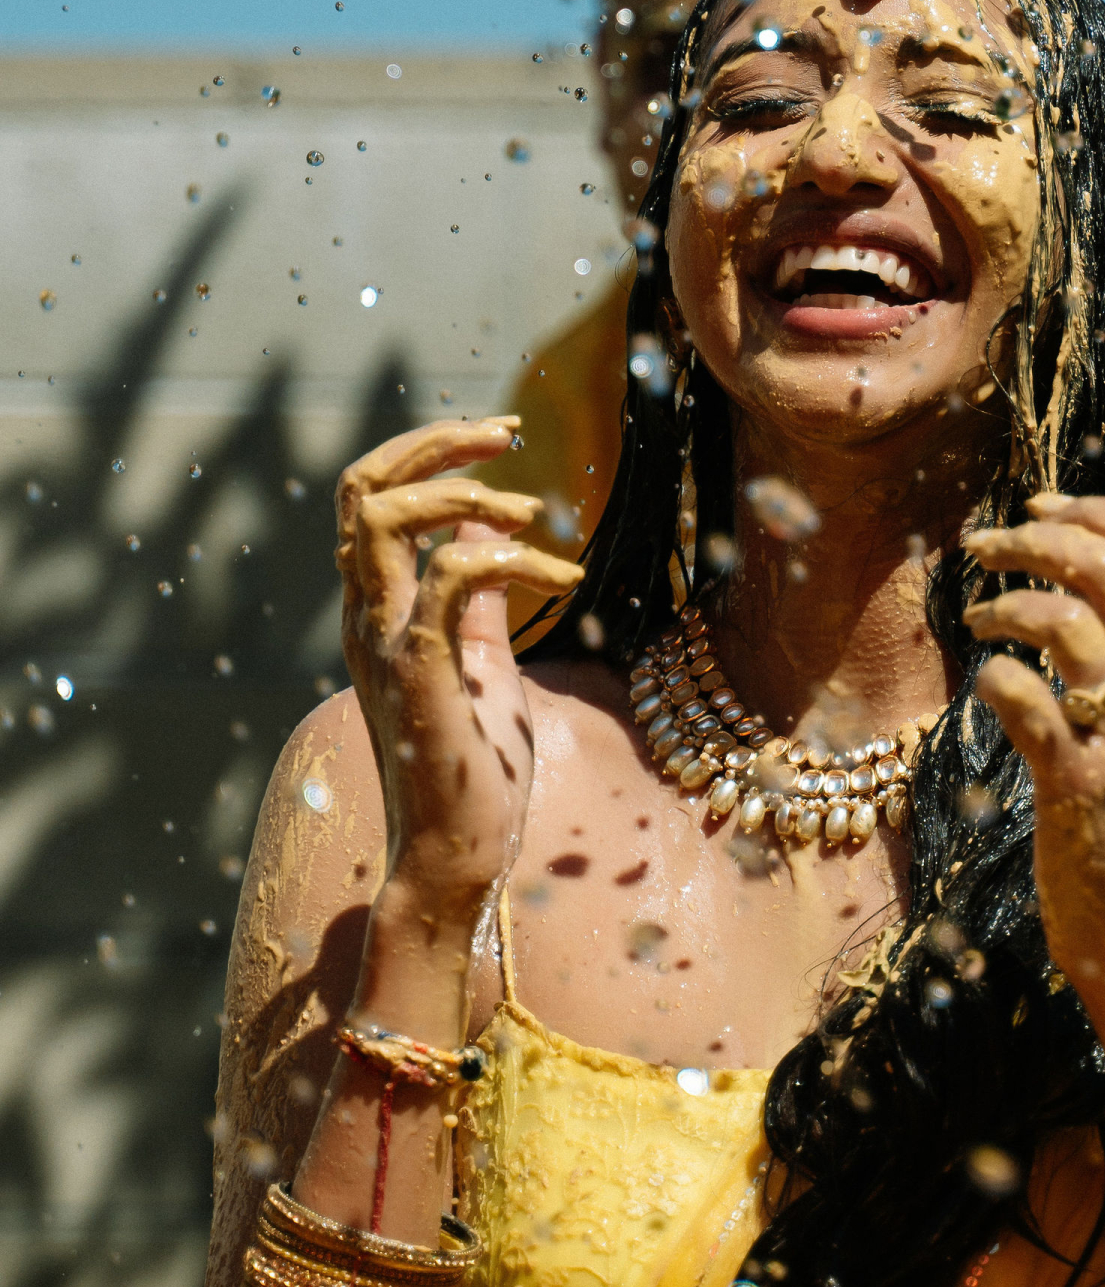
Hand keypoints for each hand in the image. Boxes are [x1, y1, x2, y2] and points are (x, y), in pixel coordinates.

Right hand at [336, 419, 585, 917]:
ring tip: (531, 511)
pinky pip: (446, 581)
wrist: (456, 854)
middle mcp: (365, 616)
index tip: (499, 437)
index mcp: (376, 608)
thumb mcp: (479, 662)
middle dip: (435, 443)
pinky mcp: (420, 673)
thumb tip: (486, 538)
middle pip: (363, 488)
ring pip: (383, 520)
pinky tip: (560, 578)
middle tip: (506, 432)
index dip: (428, 451)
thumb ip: (475, 599)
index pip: (372, 496)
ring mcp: (384, 643)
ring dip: (463, 494)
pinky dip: (506, 561)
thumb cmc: (471, 767)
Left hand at [965, 496, 1104, 1011]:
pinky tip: (984, 682)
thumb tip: (1090, 573)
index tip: (1042, 507)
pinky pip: (1025, 696)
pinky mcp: (1081, 782)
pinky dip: (993, 675)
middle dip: (1038, 537)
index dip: (1097, 511)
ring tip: (977, 615)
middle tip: (985, 545)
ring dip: (1007, 601)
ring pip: (1068, 619)